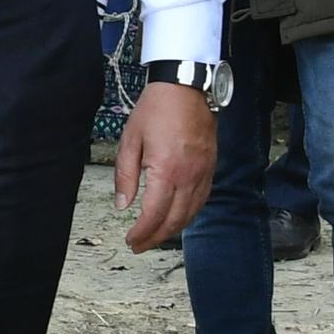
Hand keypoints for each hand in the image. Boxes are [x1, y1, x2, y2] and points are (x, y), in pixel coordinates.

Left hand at [113, 82, 217, 252]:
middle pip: (174, 220)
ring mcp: (203, 173)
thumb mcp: (130, 141)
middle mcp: (188, 176)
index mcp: (166, 171)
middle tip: (140, 245)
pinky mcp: (210, 168)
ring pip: (191, 214)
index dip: (141, 233)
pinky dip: (189, 215)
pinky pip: (202, 200)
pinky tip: (177, 218)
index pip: (154, 215)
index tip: (130, 240)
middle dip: (155, 238)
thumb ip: (125, 176)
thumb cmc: (155, 110)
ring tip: (155, 236)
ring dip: (173, 230)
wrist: (185, 88)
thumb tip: (123, 205)